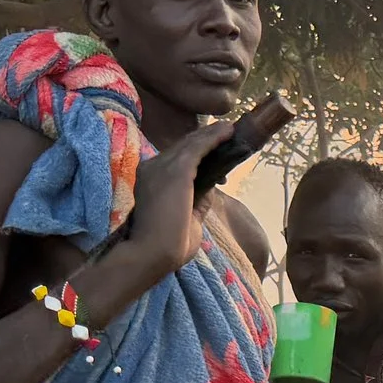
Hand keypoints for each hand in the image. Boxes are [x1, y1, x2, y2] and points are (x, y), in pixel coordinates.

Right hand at [101, 119, 239, 304]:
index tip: (219, 155)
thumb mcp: (188, 219)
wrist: (152, 254)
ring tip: (231, 127)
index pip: (177, 160)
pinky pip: (198, 147)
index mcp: (151, 180)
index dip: (199, 155)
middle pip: (184, 148)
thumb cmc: (168, 246)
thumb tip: (212, 187)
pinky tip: (228, 132)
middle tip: (228, 132)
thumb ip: (198, 201)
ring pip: (191, 144)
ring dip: (213, 134)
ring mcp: (162, 166)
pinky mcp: (176, 169)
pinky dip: (214, 138)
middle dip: (206, 140)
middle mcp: (153, 168)